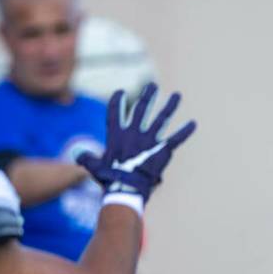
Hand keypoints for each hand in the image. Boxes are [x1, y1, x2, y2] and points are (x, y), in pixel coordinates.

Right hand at [77, 85, 196, 199]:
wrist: (126, 188)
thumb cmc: (108, 179)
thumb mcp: (93, 167)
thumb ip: (86, 159)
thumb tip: (79, 156)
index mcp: (116, 136)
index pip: (115, 114)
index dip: (116, 102)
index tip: (120, 92)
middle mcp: (133, 133)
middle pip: (141, 109)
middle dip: (147, 96)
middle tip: (152, 85)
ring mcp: (149, 140)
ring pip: (161, 119)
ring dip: (170, 106)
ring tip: (177, 95)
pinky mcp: (162, 151)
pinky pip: (175, 139)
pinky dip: (185, 132)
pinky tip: (194, 124)